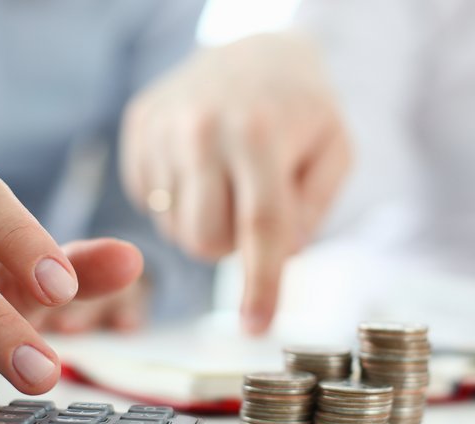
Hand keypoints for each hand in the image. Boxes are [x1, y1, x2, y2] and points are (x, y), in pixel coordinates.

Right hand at [121, 32, 350, 333]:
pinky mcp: (139, 128)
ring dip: (208, 224)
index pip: (260, 226)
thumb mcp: (335, 151)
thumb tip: (278, 256)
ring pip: (176, 230)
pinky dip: (180, 202)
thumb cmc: (302, 109)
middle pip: (207, 240)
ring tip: (227, 182)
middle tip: (251, 211)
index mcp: (260, 133)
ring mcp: (163, 127)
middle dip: (233, 246)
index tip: (256, 326)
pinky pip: (153, 204)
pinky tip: (200, 167)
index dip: (260, 283)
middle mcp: (202, 129)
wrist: (253, 47)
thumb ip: (313, 210)